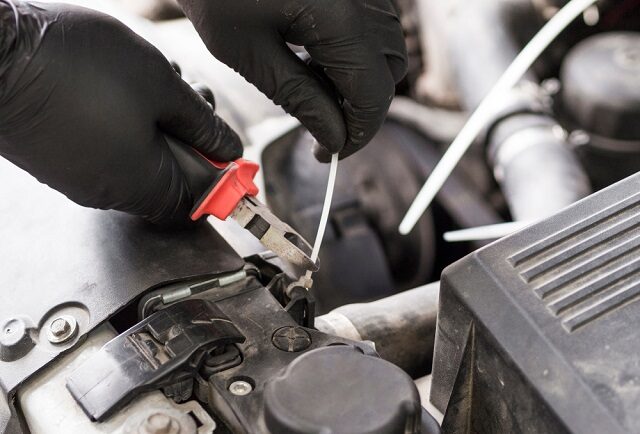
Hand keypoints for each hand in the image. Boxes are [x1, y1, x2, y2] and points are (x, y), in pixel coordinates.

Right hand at [0, 1, 241, 224]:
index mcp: (142, 184)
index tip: (226, 149)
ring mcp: (78, 176)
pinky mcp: (58, 157)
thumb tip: (228, 148)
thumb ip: (201, 124)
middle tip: (193, 98)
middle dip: (190, 137)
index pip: (195, 204)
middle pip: (169, 177)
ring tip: (156, 81)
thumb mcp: (161, 87)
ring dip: (159, 122)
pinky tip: (122, 85)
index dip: (219, 178)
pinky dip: (126, 122)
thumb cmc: (77, 66)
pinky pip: (107, 149)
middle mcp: (109, 191)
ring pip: (139, 157)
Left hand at [178, 0, 406, 161]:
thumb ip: (299, 98)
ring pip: (385, 48)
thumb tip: (333, 137)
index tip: (331, 154)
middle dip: (360, 108)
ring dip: (357, 79)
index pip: (373, 94)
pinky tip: (315, 57)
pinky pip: (371, 24)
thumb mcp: (249, 53)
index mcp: (340, 18)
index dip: (358, 133)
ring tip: (312, 89)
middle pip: (388, 71)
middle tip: (322, 127)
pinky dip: (353, 52)